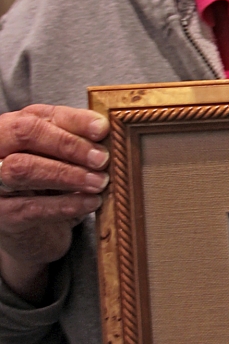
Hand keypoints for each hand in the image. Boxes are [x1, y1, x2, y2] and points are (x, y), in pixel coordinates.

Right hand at [0, 105, 109, 302]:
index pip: (38, 116)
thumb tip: (103, 131)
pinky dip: (67, 204)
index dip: (73, 121)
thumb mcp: (57, 154)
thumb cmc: (45, 179)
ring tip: (100, 182)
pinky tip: (90, 202)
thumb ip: (75, 138)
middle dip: (68, 144)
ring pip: (24, 170)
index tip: (102, 130)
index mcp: (12, 127)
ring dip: (68, 175)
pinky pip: (33, 207)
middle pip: (25, 134)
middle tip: (101, 159)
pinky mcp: (3, 214)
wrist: (28, 227)